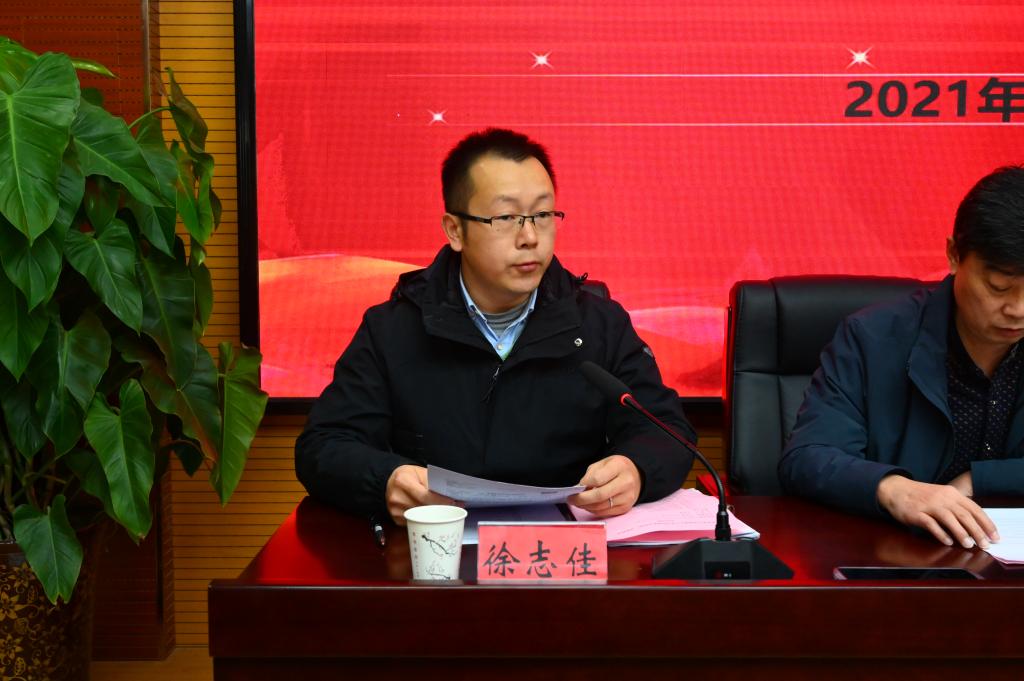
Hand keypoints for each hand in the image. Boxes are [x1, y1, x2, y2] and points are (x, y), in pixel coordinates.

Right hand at [385, 465, 459, 524]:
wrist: (390, 482)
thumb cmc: (408, 475)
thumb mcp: (420, 472)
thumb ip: (432, 482)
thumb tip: (449, 495)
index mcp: (402, 481)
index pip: (425, 495)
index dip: (440, 501)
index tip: (454, 503)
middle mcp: (396, 496)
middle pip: (423, 508)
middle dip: (440, 509)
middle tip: (454, 508)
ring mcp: (394, 509)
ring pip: (420, 517)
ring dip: (434, 515)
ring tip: (445, 510)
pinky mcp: (395, 518)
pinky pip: (415, 521)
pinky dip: (425, 519)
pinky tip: (431, 515)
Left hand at [567, 455, 641, 516]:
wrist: (636, 475)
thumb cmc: (616, 468)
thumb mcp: (603, 463)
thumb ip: (591, 475)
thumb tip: (579, 489)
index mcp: (619, 466)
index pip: (597, 479)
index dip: (584, 484)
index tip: (576, 487)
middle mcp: (626, 482)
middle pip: (599, 495)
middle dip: (582, 499)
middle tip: (572, 499)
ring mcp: (627, 497)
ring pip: (601, 506)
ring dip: (586, 506)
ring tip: (579, 502)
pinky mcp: (626, 508)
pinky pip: (605, 512)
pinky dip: (594, 510)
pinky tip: (589, 506)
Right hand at [876, 474, 998, 548]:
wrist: (896, 489)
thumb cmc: (921, 496)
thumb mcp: (942, 496)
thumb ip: (957, 507)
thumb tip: (976, 525)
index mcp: (952, 494)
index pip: (975, 509)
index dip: (986, 523)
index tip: (994, 536)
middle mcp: (942, 498)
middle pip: (965, 515)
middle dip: (977, 531)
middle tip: (985, 544)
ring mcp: (929, 505)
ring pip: (950, 519)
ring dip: (961, 533)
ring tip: (969, 545)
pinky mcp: (916, 513)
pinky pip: (931, 524)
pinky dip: (941, 533)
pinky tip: (947, 541)